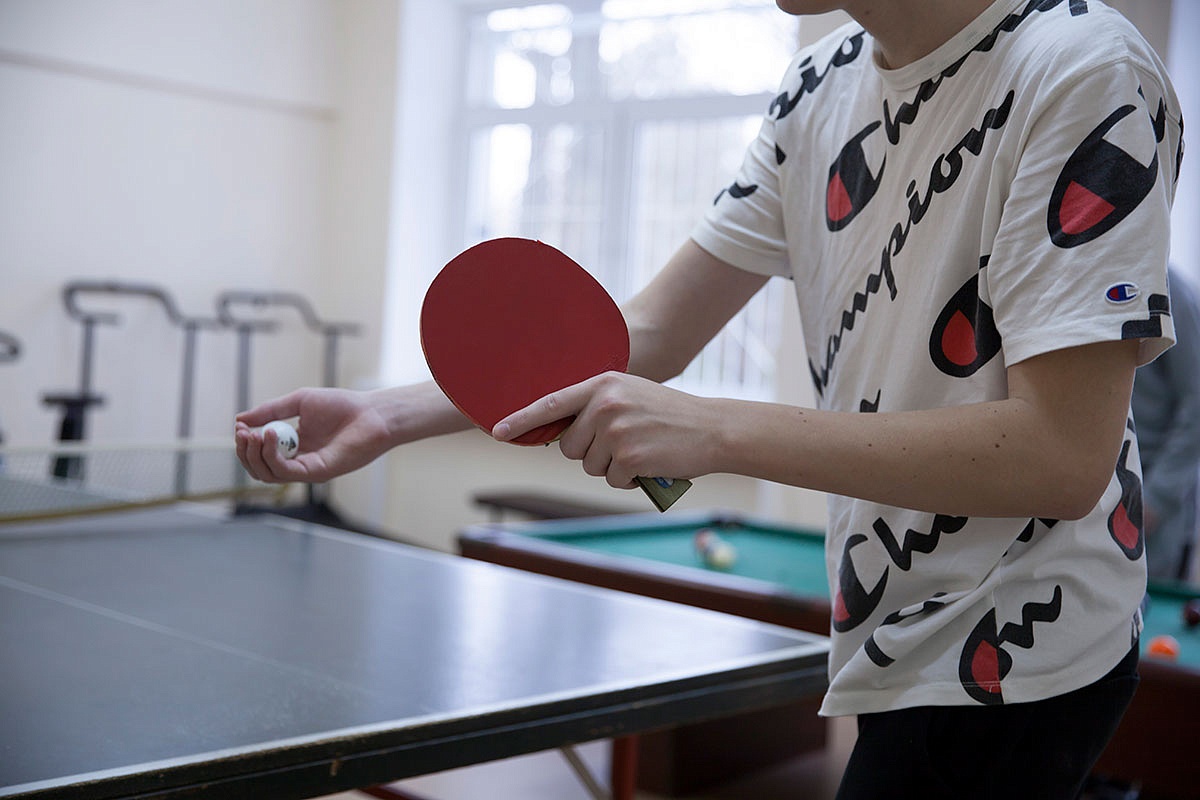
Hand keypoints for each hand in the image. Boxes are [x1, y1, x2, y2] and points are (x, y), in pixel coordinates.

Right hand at [235, 387, 396, 483]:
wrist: (372, 412)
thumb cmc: (342, 406)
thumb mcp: (298, 402)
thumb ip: (270, 411)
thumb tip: (240, 420)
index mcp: (293, 445)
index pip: (260, 454)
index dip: (245, 443)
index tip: (239, 426)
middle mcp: (298, 460)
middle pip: (260, 469)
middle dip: (245, 452)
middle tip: (242, 433)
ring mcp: (307, 468)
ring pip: (269, 474)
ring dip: (255, 455)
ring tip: (254, 433)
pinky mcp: (317, 472)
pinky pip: (286, 471)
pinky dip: (272, 456)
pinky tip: (270, 435)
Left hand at [493, 372, 718, 488]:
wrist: (712, 429)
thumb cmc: (669, 414)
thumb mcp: (630, 395)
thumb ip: (597, 405)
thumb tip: (561, 431)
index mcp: (602, 384)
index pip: (551, 403)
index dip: (522, 419)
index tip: (498, 430)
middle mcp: (604, 404)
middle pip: (570, 446)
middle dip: (591, 452)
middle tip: (624, 443)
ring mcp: (615, 431)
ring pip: (590, 466)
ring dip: (612, 467)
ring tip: (641, 449)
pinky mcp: (628, 458)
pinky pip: (612, 479)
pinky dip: (629, 479)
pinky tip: (650, 463)